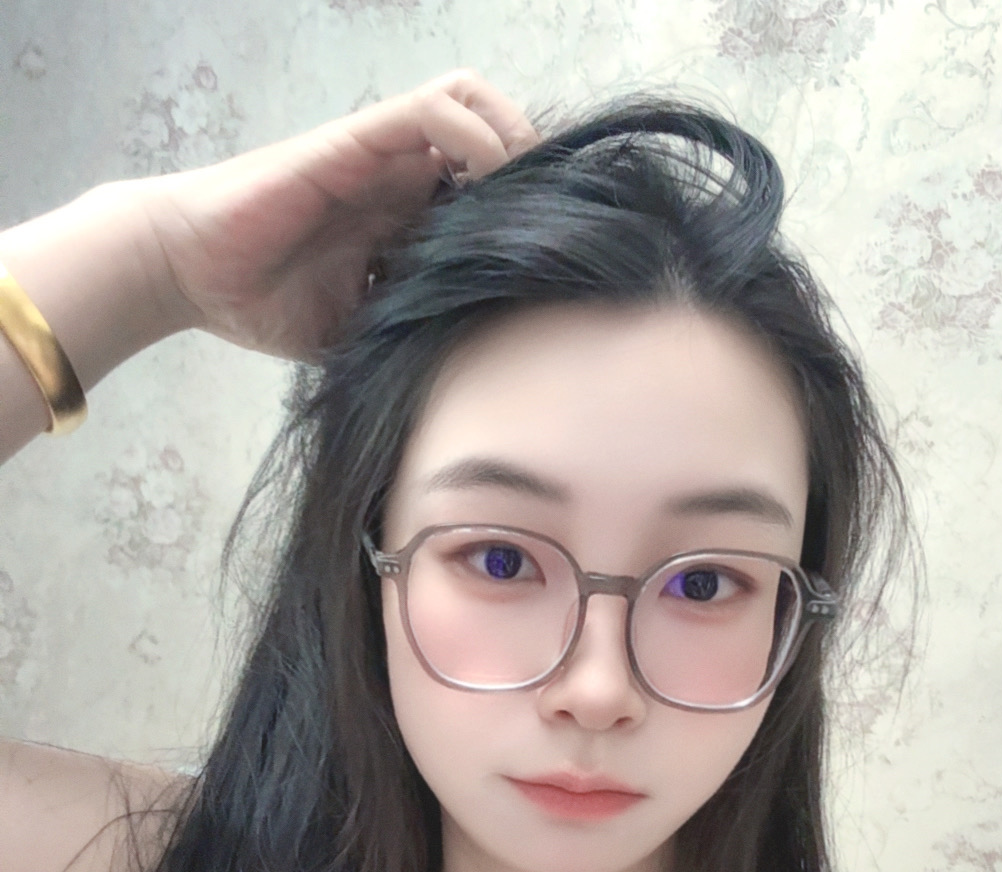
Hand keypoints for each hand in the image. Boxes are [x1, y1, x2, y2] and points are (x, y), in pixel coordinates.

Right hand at [135, 70, 538, 359]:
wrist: (191, 274)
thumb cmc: (266, 304)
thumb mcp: (356, 332)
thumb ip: (405, 335)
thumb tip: (468, 381)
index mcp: (404, 221)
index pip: (486, 196)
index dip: (526, 216)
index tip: (553, 258)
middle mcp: (401, 180)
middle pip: (495, 142)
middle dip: (534, 174)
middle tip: (554, 222)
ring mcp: (382, 156)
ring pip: (473, 105)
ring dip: (514, 140)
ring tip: (529, 193)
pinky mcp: (357, 141)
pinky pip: (433, 112)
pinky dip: (475, 136)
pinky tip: (489, 181)